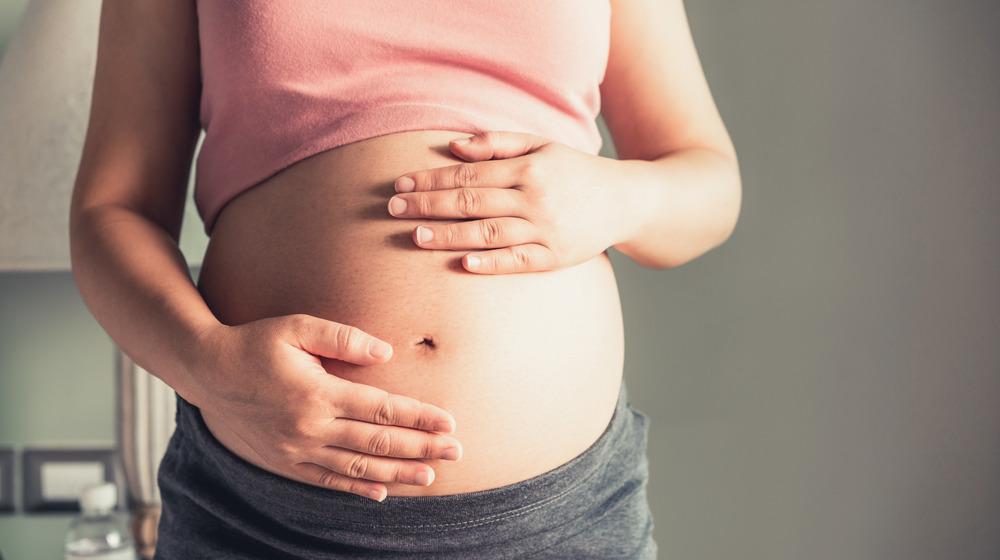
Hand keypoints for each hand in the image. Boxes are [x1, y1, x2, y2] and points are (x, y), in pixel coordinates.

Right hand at [192, 314, 461, 500]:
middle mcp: (310, 427)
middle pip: (378, 444)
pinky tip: (381, 493)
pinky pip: (325, 481)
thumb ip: (342, 337)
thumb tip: (386, 352)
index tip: (449, 422)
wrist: (205, 372)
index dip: (419, 417)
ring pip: (357, 469)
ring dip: (398, 475)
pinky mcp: (283, 462)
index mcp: (318, 393)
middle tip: (456, 451)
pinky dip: (355, 490)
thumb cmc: (254, 343)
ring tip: (431, 476)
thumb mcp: (296, 327)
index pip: (382, 410)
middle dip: (422, 448)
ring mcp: (296, 450)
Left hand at [387, 131, 624, 273]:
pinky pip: (518, 261)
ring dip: (449, 235)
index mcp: (529, 167)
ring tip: (415, 236)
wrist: (626, 201)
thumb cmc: (575, 171)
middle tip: (393, 210)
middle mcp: (535, 198)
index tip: (400, 185)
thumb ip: (497, 142)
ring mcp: (546, 230)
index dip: (431, 179)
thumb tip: (452, 146)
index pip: (469, 173)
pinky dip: (490, 263)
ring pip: (488, 232)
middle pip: (471, 202)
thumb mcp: (542, 145)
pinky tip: (463, 264)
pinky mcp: (555, 258)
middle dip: (428, 206)